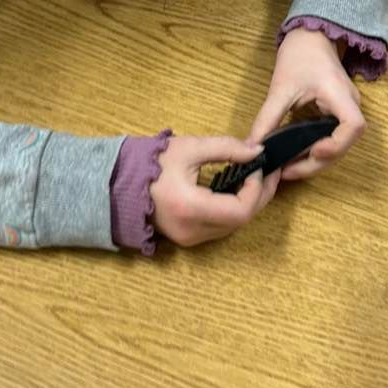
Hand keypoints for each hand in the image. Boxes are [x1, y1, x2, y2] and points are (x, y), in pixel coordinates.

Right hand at [150, 136, 282, 247]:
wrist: (118, 183)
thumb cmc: (151, 163)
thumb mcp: (190, 148)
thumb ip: (226, 148)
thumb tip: (257, 151)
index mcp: (191, 208)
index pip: (240, 210)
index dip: (256, 189)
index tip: (258, 166)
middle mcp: (192, 231)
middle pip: (241, 221)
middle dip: (259, 195)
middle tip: (269, 171)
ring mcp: (189, 239)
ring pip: (233, 226)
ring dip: (248, 203)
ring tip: (255, 177)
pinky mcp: (188, 238)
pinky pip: (220, 227)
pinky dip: (233, 209)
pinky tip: (237, 189)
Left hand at [248, 28, 364, 181]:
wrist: (311, 35)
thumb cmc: (299, 54)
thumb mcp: (280, 88)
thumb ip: (267, 119)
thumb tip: (252, 147)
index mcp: (340, 95)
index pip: (353, 127)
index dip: (337, 144)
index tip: (314, 151)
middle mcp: (350, 105)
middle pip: (345, 144)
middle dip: (318, 161)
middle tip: (288, 172)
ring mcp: (346, 109)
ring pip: (339, 144)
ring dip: (317, 159)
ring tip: (290, 168)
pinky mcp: (338, 112)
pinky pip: (332, 137)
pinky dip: (317, 149)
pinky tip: (297, 155)